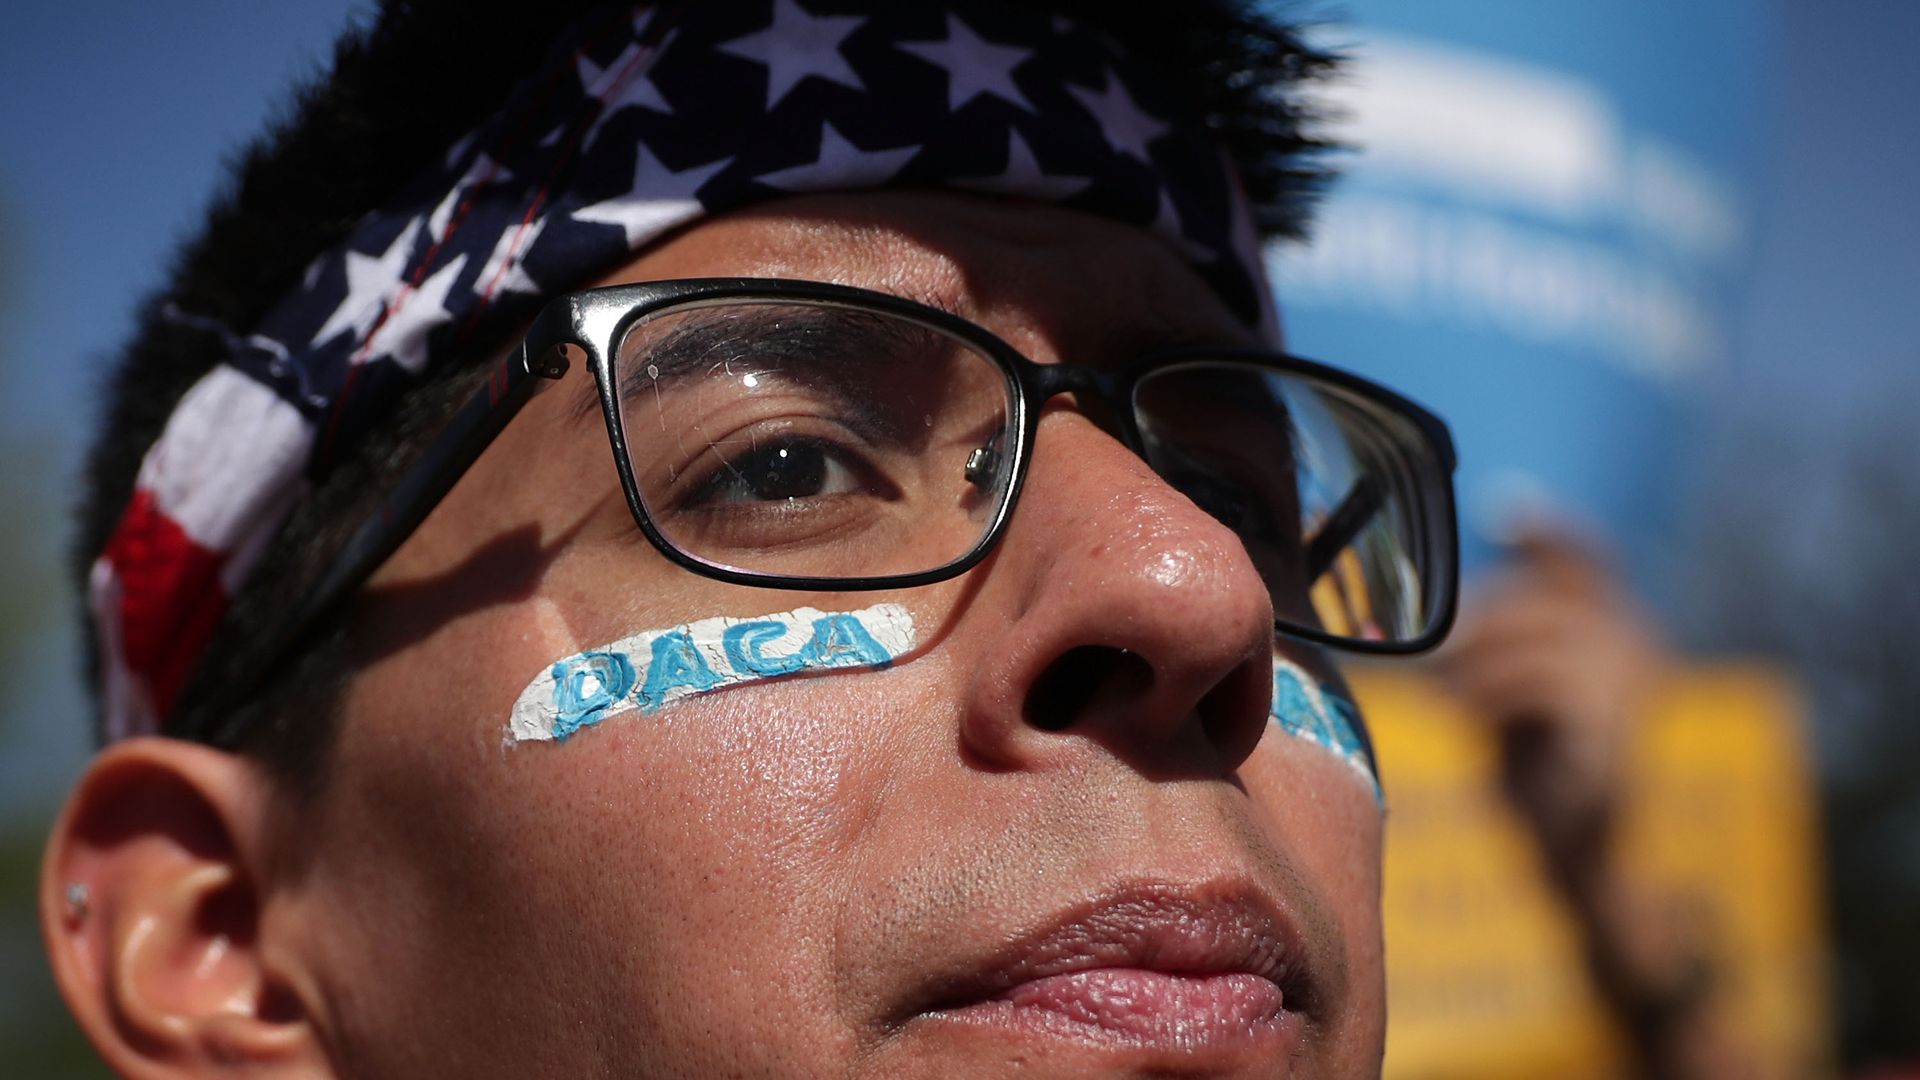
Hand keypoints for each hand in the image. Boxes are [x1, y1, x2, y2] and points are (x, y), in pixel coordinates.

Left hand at [1432, 528, 1669, 882]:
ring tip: (1443, 699)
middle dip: (1470, 627)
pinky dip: (1487, 697)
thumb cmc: (1536, 761)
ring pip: (1527, 640)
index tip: (1499, 508)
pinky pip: (1534, 685)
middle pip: (1533, 600)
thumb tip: (1444, 609)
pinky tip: (1465, 718)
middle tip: (1428, 663)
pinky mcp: (1614, 722)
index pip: (1584, 558)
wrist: (1571, 845)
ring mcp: (1632, 679)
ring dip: (1471, 667)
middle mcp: (1638, 640)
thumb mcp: (1515, 684)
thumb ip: (1501, 639)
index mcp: (1620, 625)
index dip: (1545, 532)